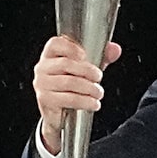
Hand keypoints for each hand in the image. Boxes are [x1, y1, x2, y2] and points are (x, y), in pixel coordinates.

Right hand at [32, 35, 120, 150]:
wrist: (61, 113)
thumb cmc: (73, 86)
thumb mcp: (88, 69)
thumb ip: (102, 58)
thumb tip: (115, 49)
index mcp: (51, 56)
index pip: (56, 44)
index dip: (71, 48)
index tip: (84, 55)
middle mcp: (43, 68)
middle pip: (66, 64)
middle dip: (88, 71)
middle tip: (98, 78)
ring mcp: (42, 84)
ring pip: (70, 82)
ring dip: (90, 88)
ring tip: (99, 93)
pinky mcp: (45, 99)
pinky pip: (69, 98)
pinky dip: (86, 101)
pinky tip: (94, 103)